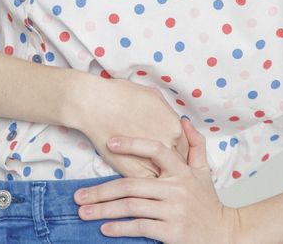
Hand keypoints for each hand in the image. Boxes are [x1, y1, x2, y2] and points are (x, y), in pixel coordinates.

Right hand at [72, 75, 189, 178]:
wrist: (97, 104)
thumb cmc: (123, 95)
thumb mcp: (155, 97)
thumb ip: (169, 114)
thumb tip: (174, 124)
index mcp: (175, 128)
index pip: (186, 150)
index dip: (178, 154)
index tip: (171, 157)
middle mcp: (168, 146)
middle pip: (178, 166)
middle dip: (172, 169)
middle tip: (165, 171)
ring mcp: (152, 161)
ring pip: (163, 178)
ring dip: (161, 179)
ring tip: (155, 183)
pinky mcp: (136, 173)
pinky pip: (147, 184)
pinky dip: (146, 186)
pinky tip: (142, 185)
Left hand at [73, 117, 239, 243]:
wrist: (224, 234)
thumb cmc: (208, 202)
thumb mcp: (203, 170)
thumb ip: (195, 144)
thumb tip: (183, 121)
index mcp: (181, 170)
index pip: (155, 150)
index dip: (133, 144)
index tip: (109, 142)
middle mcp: (176, 188)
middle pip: (132, 184)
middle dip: (102, 190)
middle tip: (79, 194)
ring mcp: (173, 210)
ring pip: (132, 206)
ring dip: (104, 210)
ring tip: (84, 211)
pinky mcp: (171, 232)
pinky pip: (140, 227)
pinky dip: (120, 228)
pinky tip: (104, 228)